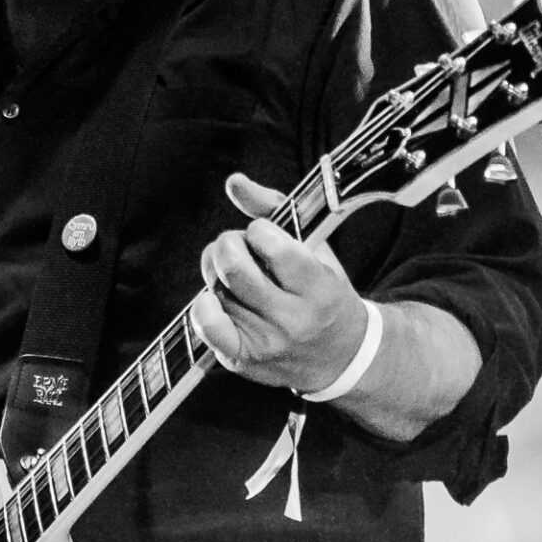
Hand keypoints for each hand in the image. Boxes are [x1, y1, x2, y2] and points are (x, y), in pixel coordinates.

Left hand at [190, 173, 368, 393]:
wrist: (340, 356)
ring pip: (218, 291)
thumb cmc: (322, 292)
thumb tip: (233, 182)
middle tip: (237, 246)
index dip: (259, 230)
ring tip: (236, 275)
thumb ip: (274, 209)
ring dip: (219, 275)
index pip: (273, 247)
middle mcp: (292, 319)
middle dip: (228, 245)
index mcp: (318, 288)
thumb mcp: (315, 248)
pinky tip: (211, 298)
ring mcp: (266, 342)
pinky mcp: (243, 359)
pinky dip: (202, 308)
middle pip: (234, 268)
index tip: (263, 232)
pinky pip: (207, 329)